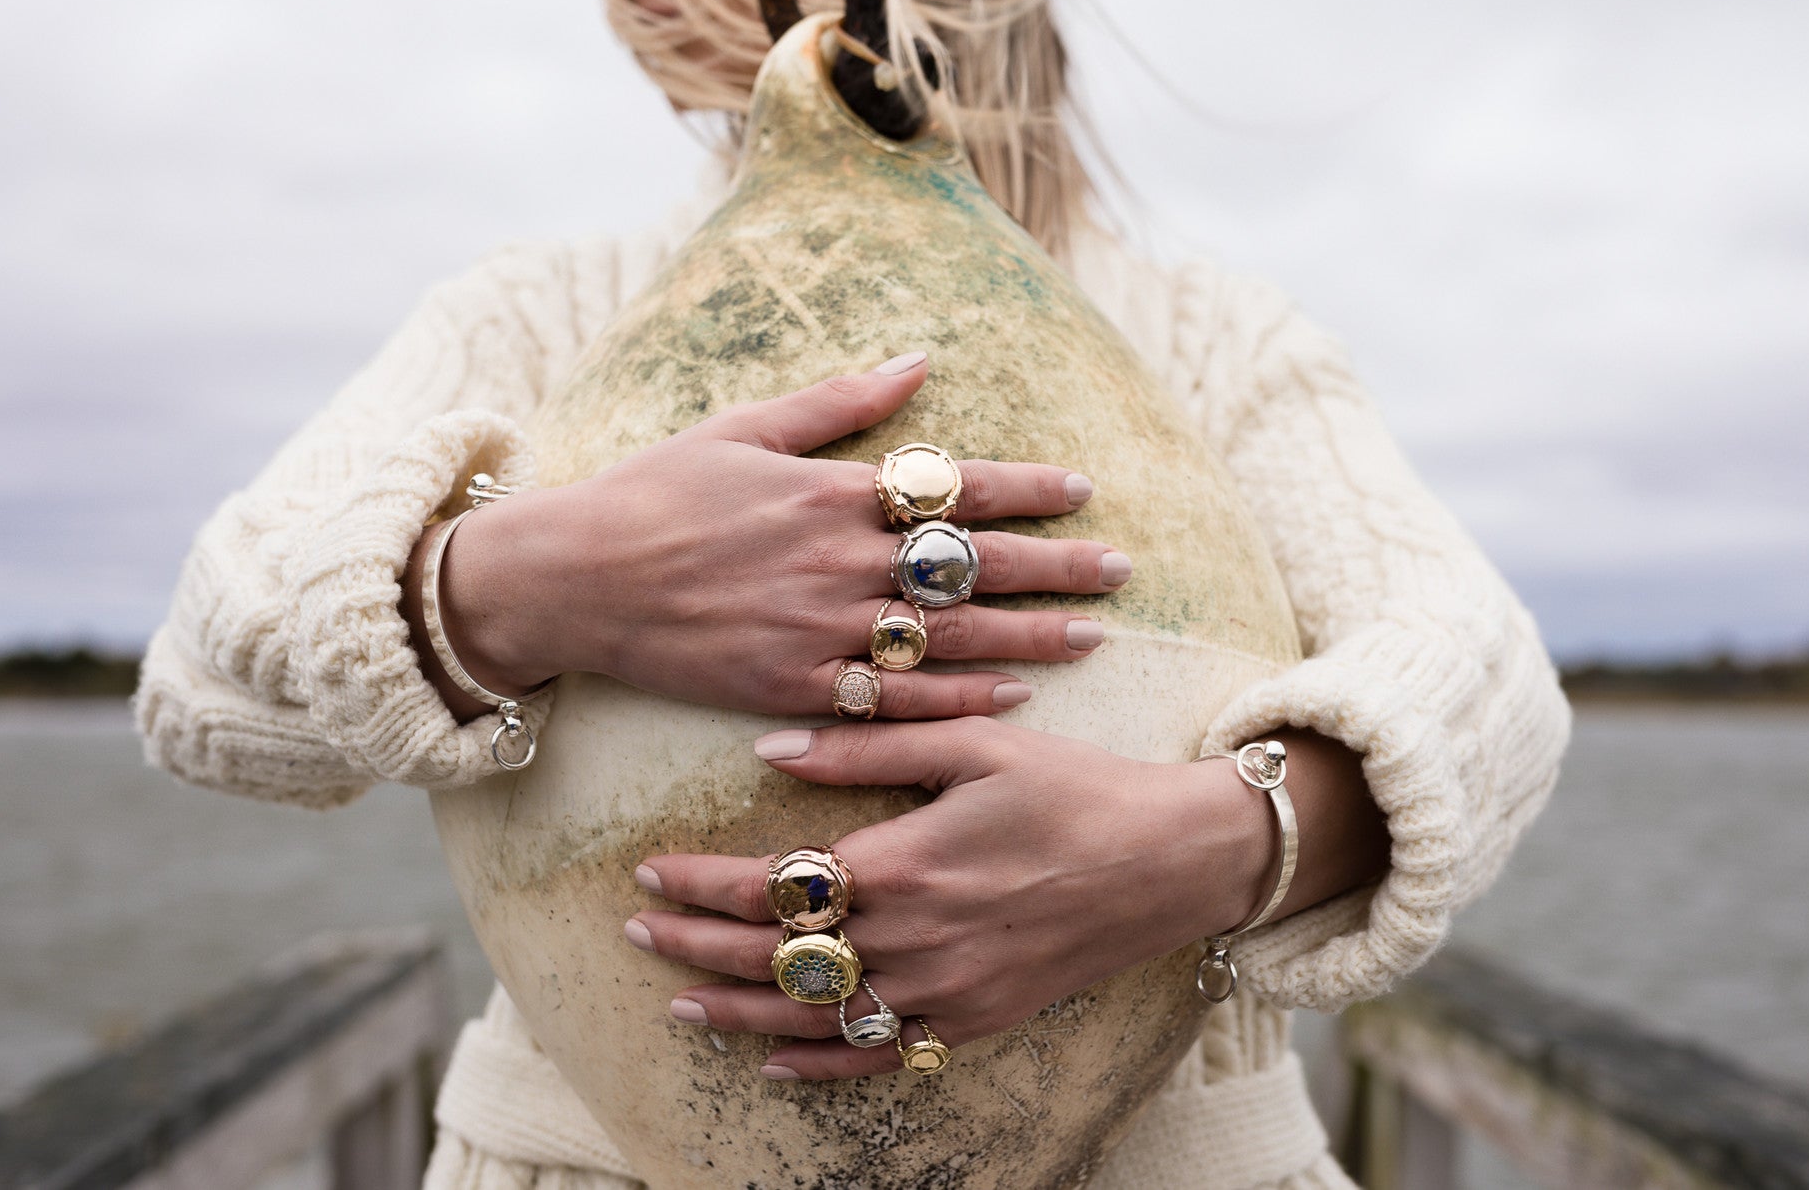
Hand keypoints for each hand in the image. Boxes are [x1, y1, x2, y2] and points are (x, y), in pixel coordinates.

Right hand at [410, 353, 1130, 717]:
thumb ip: (839, 402)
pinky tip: (1011, 698)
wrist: (575, 576)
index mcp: (831, 490)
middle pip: (972, 565)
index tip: (1084, 491)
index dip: (1026, 490)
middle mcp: (838, 559)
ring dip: (1027, 637)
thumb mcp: (744, 426)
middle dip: (1055, 566)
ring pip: (950, 636)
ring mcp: (820, 628)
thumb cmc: (656, 491)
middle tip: (1121, 571)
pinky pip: (896, 701)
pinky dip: (957, 699)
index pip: (955, 488)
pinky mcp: (794, 686)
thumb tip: (919, 359)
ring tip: (1090, 638)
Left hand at [622, 718, 1287, 1079]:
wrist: (1170, 859)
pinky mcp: (976, 1019)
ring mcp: (945, 990)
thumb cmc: (1074, 786)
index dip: (700, 880)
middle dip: (696, 942)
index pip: (771, 882)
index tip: (649, 868)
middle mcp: (915, 938)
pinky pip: (882, 1057)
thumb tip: (770, 749)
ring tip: (678, 999)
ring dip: (737, 1011)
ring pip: (815, 1017)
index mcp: (906, 862)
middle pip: (776, 954)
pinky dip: (821, 1066)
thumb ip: (866, 749)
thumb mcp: (974, 742)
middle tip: (638, 927)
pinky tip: (774, 1061)